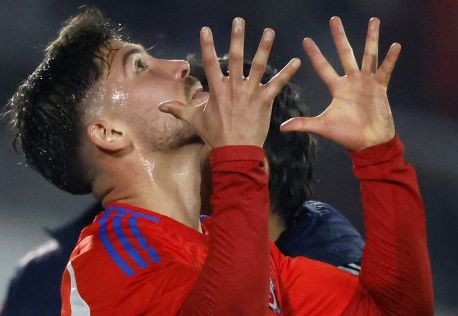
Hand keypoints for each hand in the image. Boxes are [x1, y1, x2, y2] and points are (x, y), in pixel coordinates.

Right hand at [159, 18, 300, 148]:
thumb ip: (178, 110)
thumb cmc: (215, 136)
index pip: (209, 62)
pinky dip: (287, 73)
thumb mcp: (194, 120)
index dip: (207, 45)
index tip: (206, 29)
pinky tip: (297, 61)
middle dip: (237, 38)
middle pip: (236, 58)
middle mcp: (233, 87)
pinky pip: (278, 84)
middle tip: (239, 21)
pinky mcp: (264, 101)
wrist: (235, 151)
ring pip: (258, 66)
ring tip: (269, 32)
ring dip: (264, 48)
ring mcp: (250, 93)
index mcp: (216, 90)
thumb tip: (161, 106)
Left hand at [281, 17, 400, 150]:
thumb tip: (281, 128)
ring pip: (368, 55)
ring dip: (371, 38)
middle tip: (334, 19)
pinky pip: (385, 70)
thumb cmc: (347, 136)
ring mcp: (367, 82)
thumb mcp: (323, 126)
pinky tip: (395, 45)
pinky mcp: (381, 88)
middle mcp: (352, 81)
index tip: (306, 40)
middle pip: (345, 53)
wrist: (369, 144)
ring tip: (373, 20)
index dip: (315, 54)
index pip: (323, 67)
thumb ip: (303, 124)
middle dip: (339, 36)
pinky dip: (390, 59)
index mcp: (337, 88)